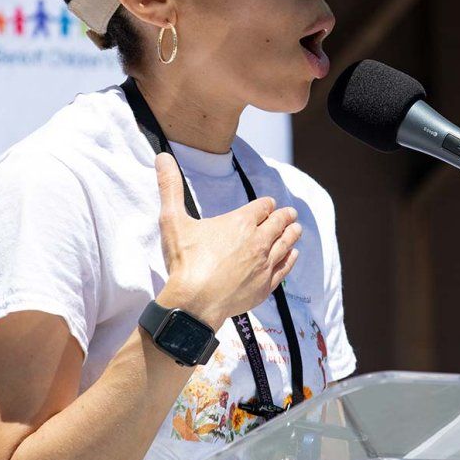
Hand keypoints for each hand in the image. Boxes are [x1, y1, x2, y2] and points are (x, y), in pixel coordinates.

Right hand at [154, 151, 301, 329]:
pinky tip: (293, 255)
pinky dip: (290, 258)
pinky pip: (285, 268)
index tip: (268, 204)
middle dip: (284, 216)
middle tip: (290, 214)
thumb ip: (170, 187)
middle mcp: (258, 241)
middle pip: (279, 223)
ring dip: (292, 234)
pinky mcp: (266, 286)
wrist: (195, 302)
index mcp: (240, 222)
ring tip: (297, 229)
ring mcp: (264, 264)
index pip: (262, 207)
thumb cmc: (185, 261)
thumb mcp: (173, 220)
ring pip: (286, 244)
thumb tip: (162, 157)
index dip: (265, 204)